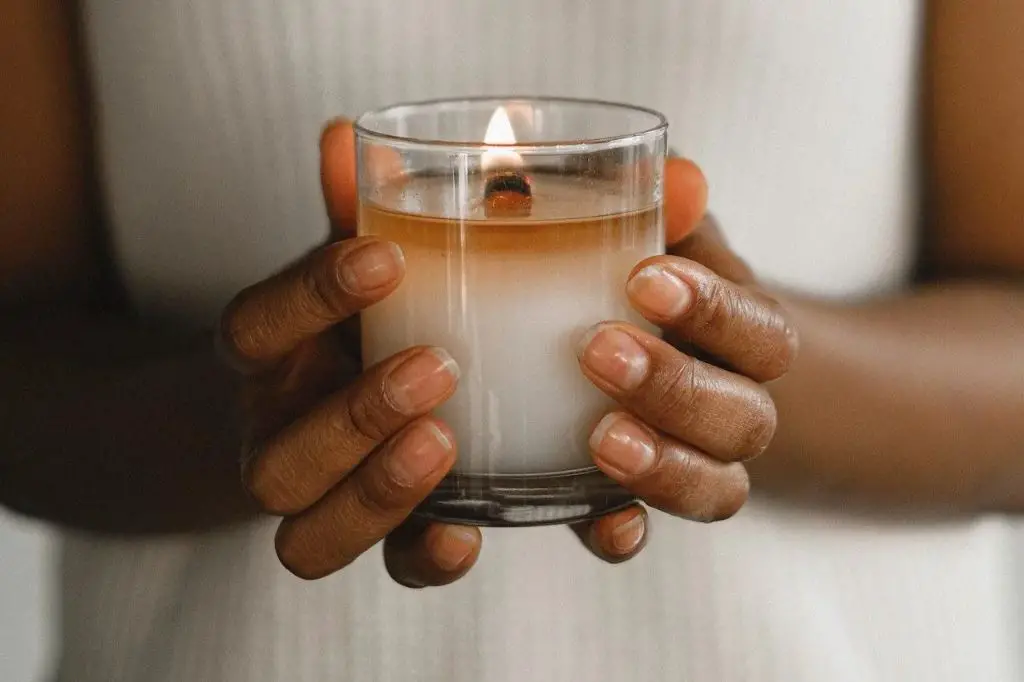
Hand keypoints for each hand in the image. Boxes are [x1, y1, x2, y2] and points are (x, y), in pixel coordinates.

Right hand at [216, 121, 482, 584]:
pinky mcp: (388, 541)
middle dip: (351, 417)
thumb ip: (355, 211)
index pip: (254, 329)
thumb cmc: (356, 326)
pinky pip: (393, 570)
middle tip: (433, 365)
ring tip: (448, 441)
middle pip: (277, 461)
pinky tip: (474, 534)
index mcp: (270, 361)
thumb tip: (341, 133)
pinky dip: (431, 558)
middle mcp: (279, 440)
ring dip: (380, 494)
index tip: (382, 255)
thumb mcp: (356, 265)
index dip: (308, 296)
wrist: (327, 412)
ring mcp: (325, 504)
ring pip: (311, 537)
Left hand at [574, 159, 798, 560]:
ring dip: (665, 467)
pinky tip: (606, 524)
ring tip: (601, 439)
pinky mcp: (635, 499)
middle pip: (745, 421)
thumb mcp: (662, 238)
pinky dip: (625, 532)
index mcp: (744, 339)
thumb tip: (680, 171)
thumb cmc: (648, 283)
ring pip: (716, 488)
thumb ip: (667, 206)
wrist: (656, 354)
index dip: (717, 313)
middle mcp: (733, 408)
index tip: (646, 279)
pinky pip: (643, 531)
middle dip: (678, 388)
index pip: (764, 335)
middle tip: (599, 349)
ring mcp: (690, 462)